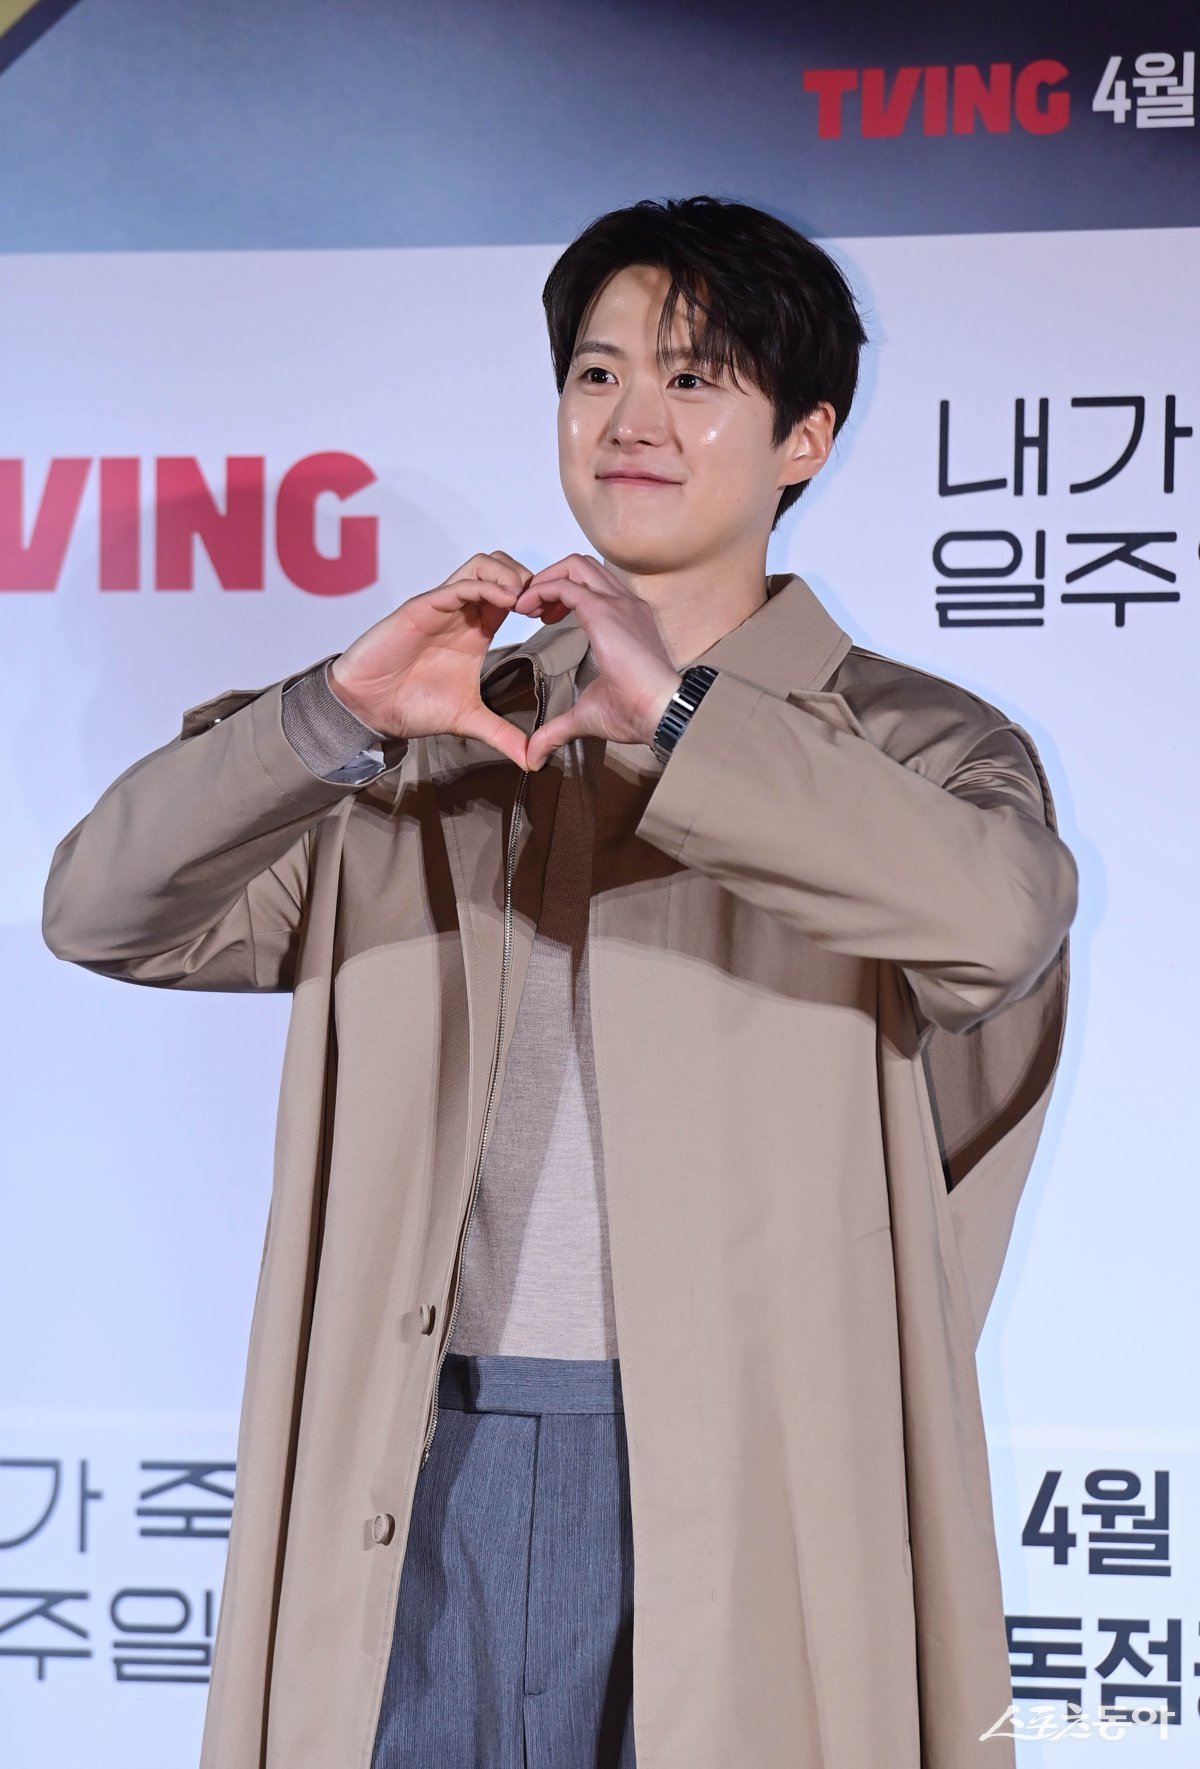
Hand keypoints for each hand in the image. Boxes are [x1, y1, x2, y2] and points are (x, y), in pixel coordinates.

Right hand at [327, 552, 535, 770]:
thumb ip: (502, 735)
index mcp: (476, 629)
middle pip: (501, 566)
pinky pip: (459, 584)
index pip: (512, 593)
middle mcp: (461, 611)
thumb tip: (532, 761)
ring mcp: (442, 605)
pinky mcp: (423, 607)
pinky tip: (506, 603)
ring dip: (510, 575)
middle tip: (541, 605)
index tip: (551, 618)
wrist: (369, 709)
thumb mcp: (469, 720)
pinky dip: (487, 586)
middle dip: (529, 578)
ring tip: (524, 602)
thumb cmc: (411, 705)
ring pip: (483, 564)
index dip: (537, 597)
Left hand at [513, 555, 681, 769]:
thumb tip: (535, 754)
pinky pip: (565, 584)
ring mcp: (618, 603)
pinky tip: (526, 610)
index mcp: (628, 620)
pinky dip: (541, 590)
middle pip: (582, 566)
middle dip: (550, 579)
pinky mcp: (605, 611)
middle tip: (531, 608)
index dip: (562, 594)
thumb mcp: (588, 715)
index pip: (593, 586)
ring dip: (544, 580)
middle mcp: (625, 604)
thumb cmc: (636, 712)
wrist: (660, 711)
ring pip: (574, 566)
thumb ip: (558, 728)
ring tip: (526, 605)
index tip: (544, 617)